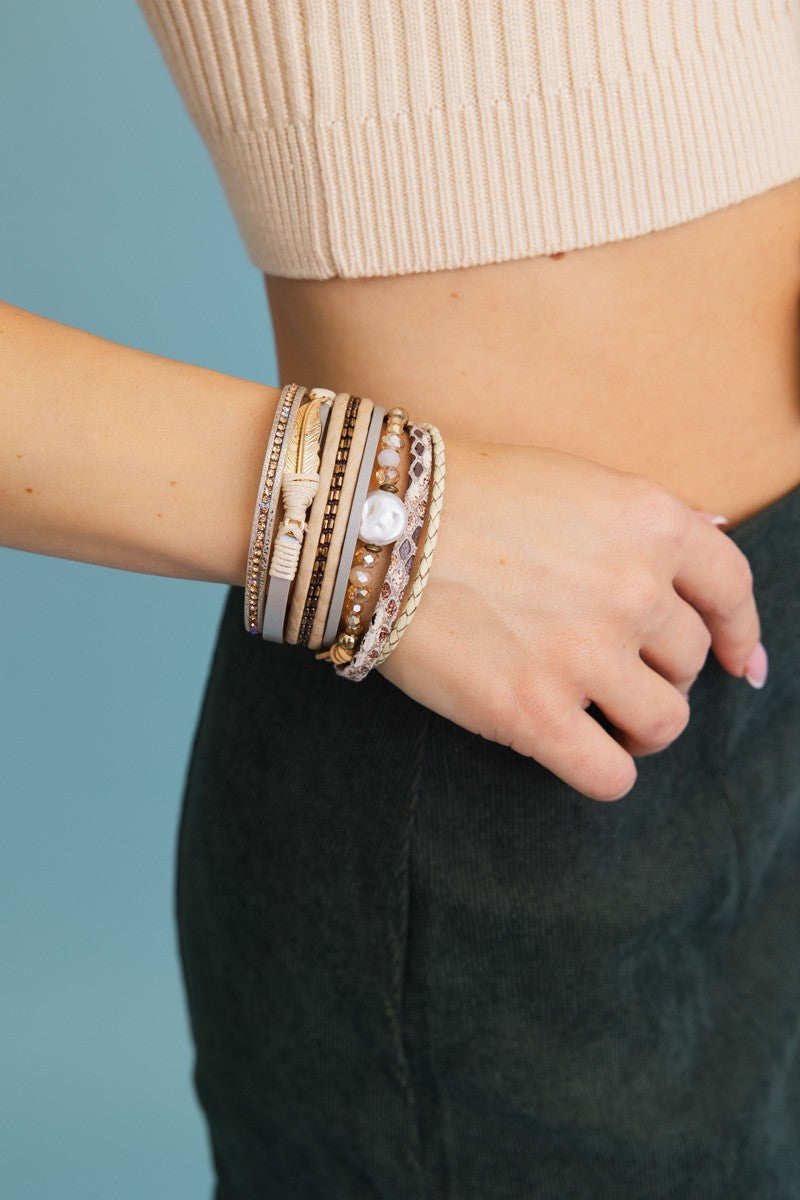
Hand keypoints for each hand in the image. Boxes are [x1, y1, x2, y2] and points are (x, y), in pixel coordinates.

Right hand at [376, 436, 761, 801]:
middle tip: (615, 672)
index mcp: (649, 524)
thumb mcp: (575, 482)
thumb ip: (648, 519)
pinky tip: (578, 751)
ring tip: (604, 718)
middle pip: (689, 661)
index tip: (737, 661)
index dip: (739, 632)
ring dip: (640, 727)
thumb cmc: (468, 495)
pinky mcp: (533, 714)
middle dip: (660, 672)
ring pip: (664, 723)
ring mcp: (585, 655)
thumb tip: (716, 528)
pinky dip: (606, 772)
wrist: (375, 525)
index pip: (731, 589)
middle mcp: (632, 590)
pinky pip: (610, 776)